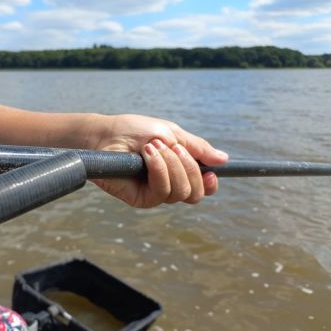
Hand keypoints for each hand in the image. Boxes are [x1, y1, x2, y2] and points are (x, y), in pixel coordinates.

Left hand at [91, 114, 227, 207]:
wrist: (107, 133)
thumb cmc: (135, 131)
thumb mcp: (171, 134)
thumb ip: (196, 148)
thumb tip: (223, 159)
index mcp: (179, 170)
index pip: (202, 187)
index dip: (210, 183)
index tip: (211, 172)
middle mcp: (169, 185)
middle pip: (195, 194)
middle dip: (189, 168)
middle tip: (174, 148)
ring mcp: (154, 193)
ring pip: (180, 193)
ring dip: (171, 165)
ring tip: (153, 146)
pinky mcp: (141, 199)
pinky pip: (161, 193)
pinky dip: (159, 170)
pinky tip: (147, 155)